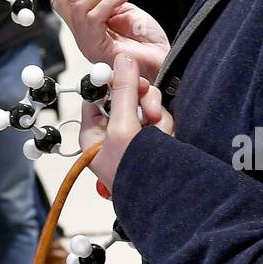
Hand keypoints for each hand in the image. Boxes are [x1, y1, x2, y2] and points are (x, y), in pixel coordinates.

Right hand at [53, 0, 169, 80]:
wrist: (163, 60)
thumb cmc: (148, 41)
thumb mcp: (125, 10)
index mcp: (87, 25)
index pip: (66, 0)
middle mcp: (83, 35)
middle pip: (62, 3)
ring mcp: (88, 43)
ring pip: (79, 9)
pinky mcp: (97, 48)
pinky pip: (93, 19)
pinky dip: (108, 2)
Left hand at [82, 53, 173, 189]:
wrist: (168, 203)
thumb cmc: (134, 177)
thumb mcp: (123, 128)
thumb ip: (123, 92)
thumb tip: (122, 60)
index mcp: (94, 134)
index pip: (98, 96)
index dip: (112, 82)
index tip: (126, 73)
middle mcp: (114, 135)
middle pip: (126, 98)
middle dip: (141, 102)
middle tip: (149, 112)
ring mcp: (136, 139)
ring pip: (147, 107)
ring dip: (157, 117)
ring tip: (160, 136)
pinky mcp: (156, 143)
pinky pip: (161, 120)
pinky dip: (166, 128)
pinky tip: (167, 142)